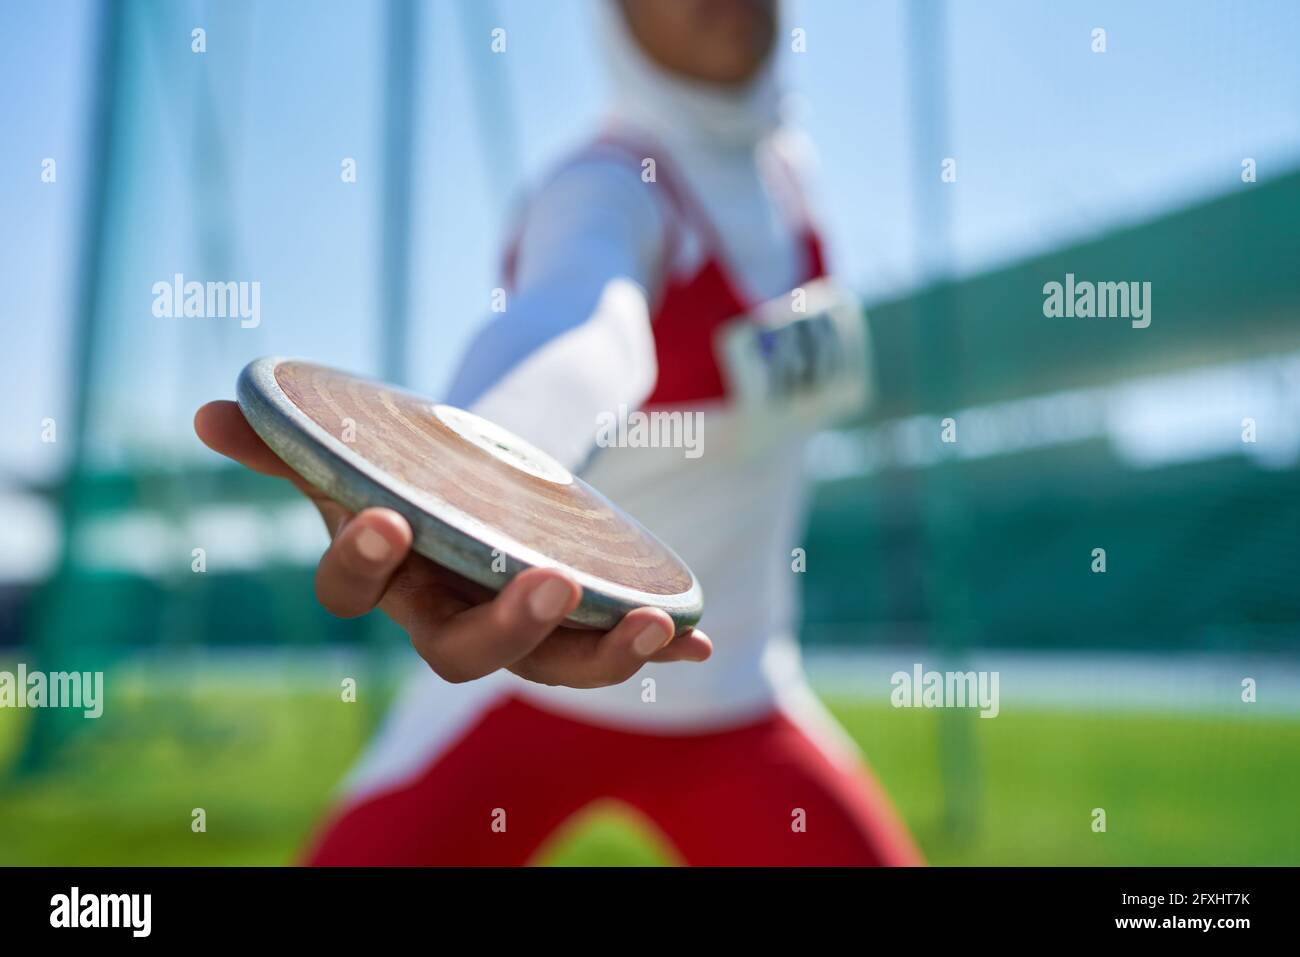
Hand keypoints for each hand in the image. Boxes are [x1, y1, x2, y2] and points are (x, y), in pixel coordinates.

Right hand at [194, 400, 710, 687]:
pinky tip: (699, 639)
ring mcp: (512, 628)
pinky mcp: (571, 625)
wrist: (475, 491)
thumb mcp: (362, 451)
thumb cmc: (412, 473)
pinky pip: (610, 648)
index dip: (362, 564)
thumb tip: (211, 414)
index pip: (353, 592)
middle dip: (504, 627)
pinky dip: (657, 646)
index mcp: (387, 576)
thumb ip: (293, 440)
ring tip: (656, 625)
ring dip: (603, 656)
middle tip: (548, 585)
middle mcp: (444, 617)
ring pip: (548, 669)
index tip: (387, 517)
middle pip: (459, 655)